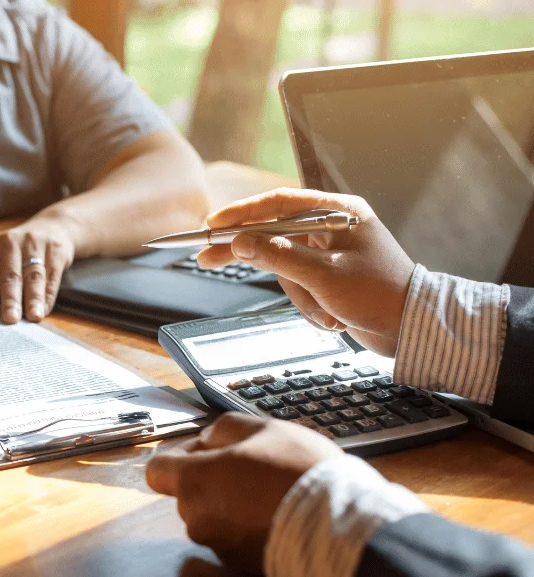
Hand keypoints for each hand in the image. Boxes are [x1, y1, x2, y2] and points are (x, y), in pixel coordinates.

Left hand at [0, 217, 77, 323]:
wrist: (50, 228)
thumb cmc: (15, 256)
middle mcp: (9, 243)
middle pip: (10, 276)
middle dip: (10, 299)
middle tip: (10, 319)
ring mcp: (34, 243)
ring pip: (33, 276)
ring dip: (34, 299)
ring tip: (34, 317)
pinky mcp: (56, 249)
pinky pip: (51, 276)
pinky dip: (48, 295)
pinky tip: (45, 310)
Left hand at [145, 414, 340, 571]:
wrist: (336, 529)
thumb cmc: (298, 472)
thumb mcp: (264, 429)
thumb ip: (225, 430)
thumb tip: (206, 441)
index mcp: (194, 481)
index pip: (156, 472)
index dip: (177, 459)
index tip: (204, 454)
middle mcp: (196, 518)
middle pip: (189, 495)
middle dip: (212, 481)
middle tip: (252, 469)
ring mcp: (217, 545)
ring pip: (213, 518)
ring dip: (231, 506)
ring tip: (271, 493)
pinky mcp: (239, 566)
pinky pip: (234, 539)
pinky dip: (248, 528)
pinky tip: (277, 517)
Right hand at [197, 188, 415, 354]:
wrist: (412, 330)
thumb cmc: (379, 296)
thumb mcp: (323, 276)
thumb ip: (279, 255)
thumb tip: (241, 242)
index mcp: (338, 212)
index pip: (279, 203)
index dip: (242, 212)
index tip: (213, 225)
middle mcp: (333, 228)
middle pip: (274, 234)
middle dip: (251, 255)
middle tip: (207, 258)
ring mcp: (330, 254)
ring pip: (285, 269)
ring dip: (301, 297)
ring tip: (327, 312)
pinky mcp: (328, 278)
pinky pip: (299, 288)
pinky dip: (311, 307)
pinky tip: (334, 318)